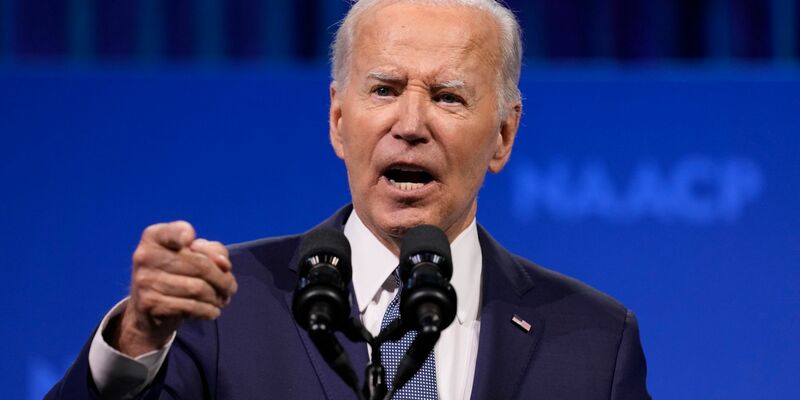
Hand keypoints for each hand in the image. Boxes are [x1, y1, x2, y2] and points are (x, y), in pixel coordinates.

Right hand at [110, 221, 237, 356]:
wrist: (148, 310)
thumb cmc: (177, 273)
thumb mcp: (194, 255)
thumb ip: (212, 251)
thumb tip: (224, 264)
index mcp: (154, 237)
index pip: (172, 231)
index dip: (183, 234)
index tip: (191, 240)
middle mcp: (145, 256)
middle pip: (200, 265)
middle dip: (222, 279)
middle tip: (231, 288)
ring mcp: (145, 281)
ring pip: (198, 288)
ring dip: (217, 297)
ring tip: (222, 299)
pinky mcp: (149, 303)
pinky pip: (190, 306)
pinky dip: (208, 310)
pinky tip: (212, 311)